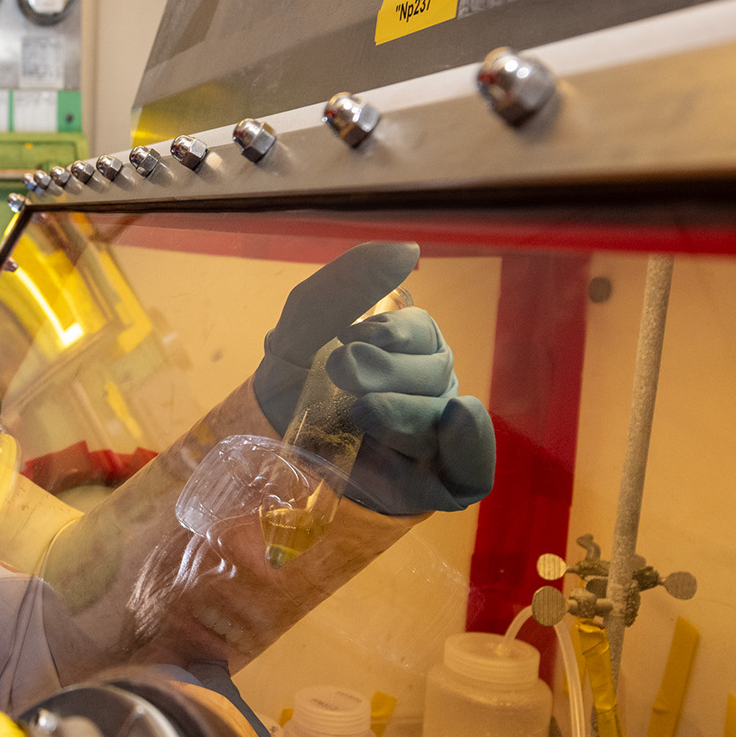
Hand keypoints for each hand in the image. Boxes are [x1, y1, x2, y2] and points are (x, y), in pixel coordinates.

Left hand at [253, 242, 496, 514]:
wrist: (263, 444)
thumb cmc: (289, 382)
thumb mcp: (302, 327)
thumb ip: (344, 286)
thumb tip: (408, 251)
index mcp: (405, 350)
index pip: (422, 334)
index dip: (395, 333)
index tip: (350, 335)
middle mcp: (428, 390)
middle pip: (435, 375)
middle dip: (386, 373)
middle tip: (341, 374)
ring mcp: (433, 439)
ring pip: (442, 419)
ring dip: (400, 412)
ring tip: (358, 412)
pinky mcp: (431, 485)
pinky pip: (472, 474)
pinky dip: (470, 448)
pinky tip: (454, 420)